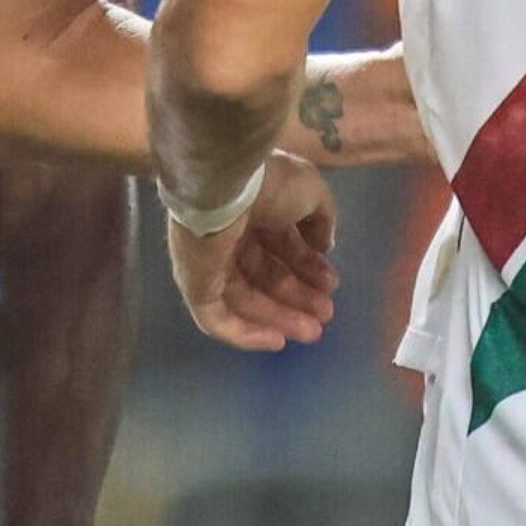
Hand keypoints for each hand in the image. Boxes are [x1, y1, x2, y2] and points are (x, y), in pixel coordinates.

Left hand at [168, 150, 340, 350]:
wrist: (222, 184)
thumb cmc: (268, 184)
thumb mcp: (312, 191)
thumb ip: (321, 220)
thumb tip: (323, 246)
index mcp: (254, 211)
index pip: (282, 246)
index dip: (308, 266)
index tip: (331, 286)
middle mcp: (230, 237)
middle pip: (266, 275)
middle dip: (297, 296)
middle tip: (325, 314)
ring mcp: (208, 263)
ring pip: (246, 300)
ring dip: (280, 317)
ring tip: (312, 332)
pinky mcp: (194, 285)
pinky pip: (218, 318)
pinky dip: (246, 333)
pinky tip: (277, 341)